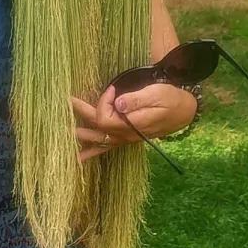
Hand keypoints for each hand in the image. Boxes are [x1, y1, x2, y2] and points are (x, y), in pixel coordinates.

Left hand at [72, 84, 197, 161]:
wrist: (184, 110)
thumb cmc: (170, 99)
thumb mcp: (156, 94)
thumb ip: (136, 100)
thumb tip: (117, 102)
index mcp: (131, 125)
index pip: (104, 118)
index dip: (102, 102)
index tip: (111, 88)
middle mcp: (126, 135)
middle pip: (97, 130)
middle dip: (81, 116)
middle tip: (67, 103)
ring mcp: (126, 139)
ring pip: (99, 143)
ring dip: (81, 141)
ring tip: (63, 146)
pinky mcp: (127, 138)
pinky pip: (107, 147)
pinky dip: (92, 152)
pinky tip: (79, 159)